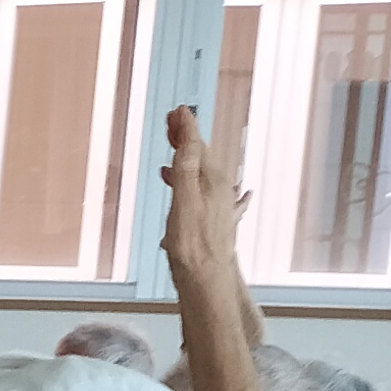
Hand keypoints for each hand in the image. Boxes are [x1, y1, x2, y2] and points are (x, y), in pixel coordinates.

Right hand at [159, 103, 241, 269]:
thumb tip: (187, 130)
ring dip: (185, 157)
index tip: (176, 111)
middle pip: (201, 155)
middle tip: (171, 123)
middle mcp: (219, 188)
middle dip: (186, 138)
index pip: (197, 144)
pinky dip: (188, 179)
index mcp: (212, 179)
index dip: (186, 127)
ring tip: (171, 149)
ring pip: (201, 171)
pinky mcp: (213, 219)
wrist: (207, 279)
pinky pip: (201, 189)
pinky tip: (183, 183)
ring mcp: (218, 204)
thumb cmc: (192, 244)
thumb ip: (184, 164)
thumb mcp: (184, 199)